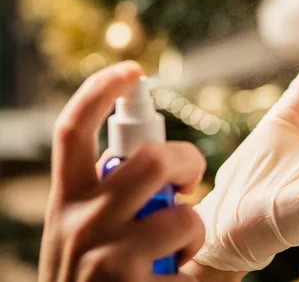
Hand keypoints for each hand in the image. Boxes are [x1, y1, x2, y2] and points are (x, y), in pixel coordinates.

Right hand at [39, 62, 206, 281]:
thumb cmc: (99, 278)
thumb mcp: (89, 236)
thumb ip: (117, 199)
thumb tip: (167, 162)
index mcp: (68, 202)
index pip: (73, 132)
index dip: (100, 93)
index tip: (132, 70)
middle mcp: (77, 223)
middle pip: (146, 160)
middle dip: (184, 160)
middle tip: (191, 178)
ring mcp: (103, 258)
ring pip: (179, 213)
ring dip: (194, 223)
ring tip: (183, 241)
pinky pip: (189, 253)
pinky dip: (196, 258)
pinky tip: (180, 274)